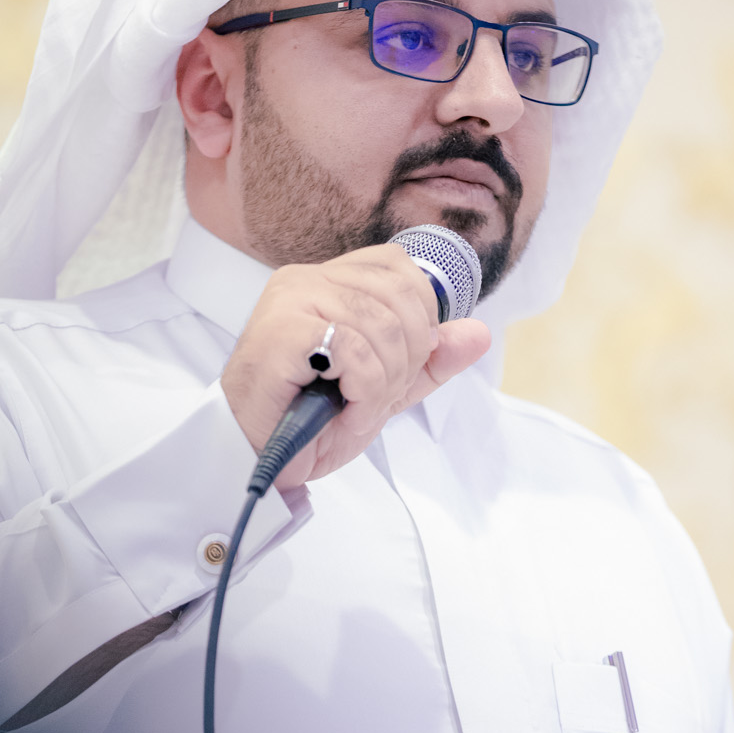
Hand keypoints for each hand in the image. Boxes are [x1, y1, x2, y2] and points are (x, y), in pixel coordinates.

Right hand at [221, 243, 490, 487]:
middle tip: (374, 396)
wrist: (254, 462)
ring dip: (383, 383)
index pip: (401, 270)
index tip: (398, 366)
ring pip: (385, 327)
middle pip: (403, 297)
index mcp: (328, 281)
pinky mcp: (283, 329)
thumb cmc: (305, 425)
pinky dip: (364, 392)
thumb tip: (479, 333)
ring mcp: (293, 299)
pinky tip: (344, 410)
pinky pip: (357, 351)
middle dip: (407, 359)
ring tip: (354, 408)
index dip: (420, 319)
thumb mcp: (381, 389)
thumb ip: (427, 360)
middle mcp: (308, 279)